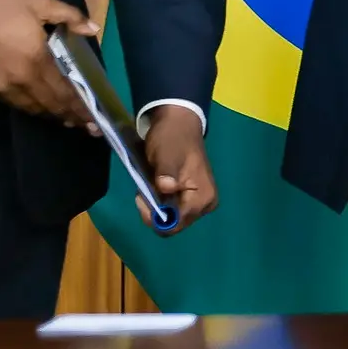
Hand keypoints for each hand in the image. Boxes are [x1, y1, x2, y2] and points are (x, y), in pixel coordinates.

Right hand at [0, 0, 96, 125]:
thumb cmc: (0, 5)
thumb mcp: (40, 2)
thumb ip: (70, 17)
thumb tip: (93, 29)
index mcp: (36, 60)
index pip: (64, 90)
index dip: (80, 106)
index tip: (95, 119)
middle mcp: (20, 80)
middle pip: (50, 104)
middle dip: (70, 116)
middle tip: (88, 126)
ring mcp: (2, 87)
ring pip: (32, 108)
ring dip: (52, 114)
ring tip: (68, 119)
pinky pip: (16, 103)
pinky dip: (32, 108)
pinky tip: (40, 107)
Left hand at [140, 106, 216, 232]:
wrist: (179, 124)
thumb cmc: (173, 138)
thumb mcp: (167, 154)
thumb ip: (167, 172)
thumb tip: (166, 187)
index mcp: (203, 197)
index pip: (176, 225)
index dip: (155, 217)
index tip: (142, 197)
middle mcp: (205, 204)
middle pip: (174, 225)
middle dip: (154, 212)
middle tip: (142, 192)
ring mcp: (199, 202)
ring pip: (171, 218)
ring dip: (156, 206)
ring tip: (148, 185)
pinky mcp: (192, 197)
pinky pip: (172, 209)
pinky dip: (160, 202)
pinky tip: (155, 186)